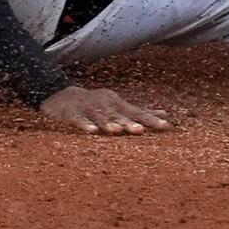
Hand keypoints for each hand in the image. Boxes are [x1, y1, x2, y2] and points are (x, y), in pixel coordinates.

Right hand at [38, 86, 171, 135]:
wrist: (62, 97)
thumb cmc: (98, 105)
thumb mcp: (120, 107)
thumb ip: (141, 112)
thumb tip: (165, 114)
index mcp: (118, 105)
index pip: (138, 113)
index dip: (151, 120)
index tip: (166, 127)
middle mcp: (106, 105)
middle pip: (120, 116)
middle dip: (130, 123)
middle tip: (140, 131)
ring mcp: (89, 108)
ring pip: (100, 117)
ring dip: (109, 124)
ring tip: (117, 131)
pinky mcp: (72, 114)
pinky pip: (79, 120)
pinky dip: (85, 125)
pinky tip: (91, 131)